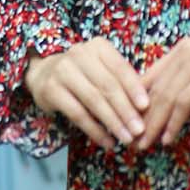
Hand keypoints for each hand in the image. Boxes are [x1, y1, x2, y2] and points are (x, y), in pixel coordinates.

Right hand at [24, 38, 147, 152]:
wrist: (43, 74)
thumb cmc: (83, 74)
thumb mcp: (101, 69)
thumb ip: (121, 82)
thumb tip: (145, 109)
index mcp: (98, 47)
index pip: (120, 68)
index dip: (134, 88)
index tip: (146, 107)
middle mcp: (79, 54)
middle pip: (107, 86)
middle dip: (126, 110)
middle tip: (139, 130)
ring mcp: (62, 71)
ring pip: (93, 100)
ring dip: (113, 122)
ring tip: (127, 139)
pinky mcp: (50, 90)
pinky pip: (77, 114)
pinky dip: (95, 130)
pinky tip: (108, 142)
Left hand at [131, 36, 189, 152]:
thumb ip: (179, 88)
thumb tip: (153, 112)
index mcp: (180, 50)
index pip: (150, 78)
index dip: (137, 103)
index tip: (130, 125)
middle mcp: (185, 51)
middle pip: (156, 89)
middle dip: (143, 118)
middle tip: (134, 141)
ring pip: (166, 97)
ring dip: (154, 124)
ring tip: (146, 144)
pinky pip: (183, 103)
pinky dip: (173, 123)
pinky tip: (167, 138)